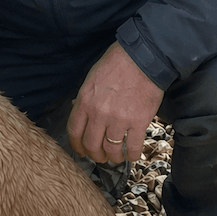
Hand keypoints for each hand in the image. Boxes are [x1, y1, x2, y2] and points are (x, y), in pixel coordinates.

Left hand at [66, 42, 163, 163]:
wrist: (142, 58)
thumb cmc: (117, 63)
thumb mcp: (92, 78)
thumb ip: (85, 98)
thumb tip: (80, 111)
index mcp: (85, 102)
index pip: (74, 132)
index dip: (77, 146)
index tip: (81, 150)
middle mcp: (99, 114)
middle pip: (91, 145)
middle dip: (95, 155)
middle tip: (100, 157)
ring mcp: (119, 120)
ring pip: (112, 150)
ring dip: (114, 157)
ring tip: (117, 157)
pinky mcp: (139, 122)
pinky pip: (133, 147)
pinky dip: (132, 155)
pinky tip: (132, 155)